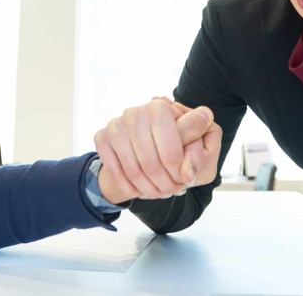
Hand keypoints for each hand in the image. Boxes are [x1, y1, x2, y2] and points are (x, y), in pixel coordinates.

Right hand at [95, 97, 221, 203]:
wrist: (137, 134)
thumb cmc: (169, 135)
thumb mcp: (190, 134)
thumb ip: (195, 140)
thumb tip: (200, 144)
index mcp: (159, 108)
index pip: (171, 154)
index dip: (180, 174)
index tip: (186, 182)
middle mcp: (134, 114)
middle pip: (152, 165)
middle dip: (166, 184)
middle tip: (174, 192)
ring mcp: (115, 126)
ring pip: (134, 172)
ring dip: (149, 189)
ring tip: (160, 193)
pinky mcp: (102, 137)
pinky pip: (116, 172)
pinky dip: (130, 188)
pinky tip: (141, 191)